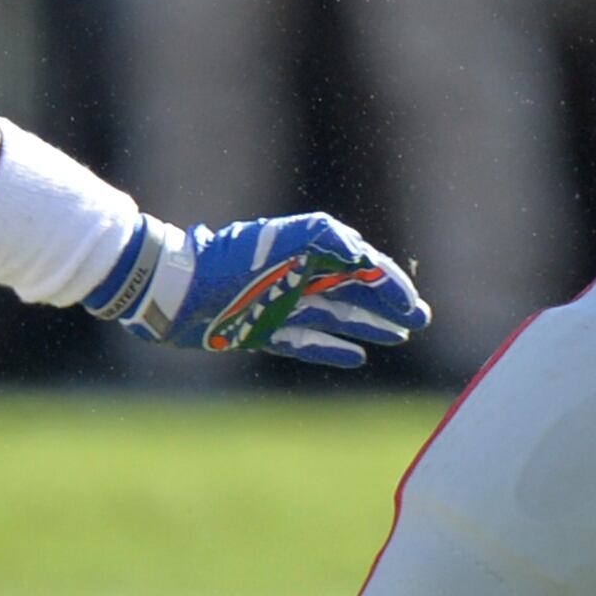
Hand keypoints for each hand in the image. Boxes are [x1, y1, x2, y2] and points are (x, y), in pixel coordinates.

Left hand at [88, 211, 430, 369]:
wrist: (176, 292)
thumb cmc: (229, 262)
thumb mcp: (283, 241)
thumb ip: (326, 238)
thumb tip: (365, 255)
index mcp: (306, 251)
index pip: (361, 266)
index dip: (389, 285)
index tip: (412, 306)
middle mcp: (297, 277)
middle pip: (353, 291)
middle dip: (387, 305)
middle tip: (419, 321)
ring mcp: (280, 305)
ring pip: (335, 316)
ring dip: (368, 325)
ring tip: (398, 336)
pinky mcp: (261, 330)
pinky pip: (306, 342)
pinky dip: (331, 348)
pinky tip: (356, 357)